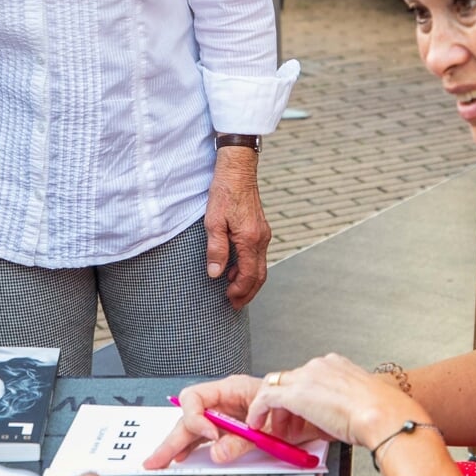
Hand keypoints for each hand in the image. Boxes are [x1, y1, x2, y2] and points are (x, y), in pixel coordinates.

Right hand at [142, 376, 330, 467]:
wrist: (339, 415)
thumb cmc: (309, 408)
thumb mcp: (273, 428)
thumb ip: (242, 439)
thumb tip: (218, 451)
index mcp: (234, 390)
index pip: (196, 399)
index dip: (196, 419)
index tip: (208, 436)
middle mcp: (230, 403)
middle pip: (192, 420)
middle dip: (172, 440)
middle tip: (155, 460)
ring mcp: (235, 418)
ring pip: (200, 430)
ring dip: (182, 445)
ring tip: (167, 460)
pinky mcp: (243, 432)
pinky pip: (216, 439)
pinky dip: (201, 449)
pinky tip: (190, 458)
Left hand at [204, 147, 268, 307]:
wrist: (238, 170)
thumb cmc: (224, 193)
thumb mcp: (213, 221)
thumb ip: (216, 249)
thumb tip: (215, 274)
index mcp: (250, 240)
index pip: (248, 275)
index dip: (239, 291)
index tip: (229, 301)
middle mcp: (261, 239)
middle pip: (259, 275)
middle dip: (248, 292)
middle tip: (235, 304)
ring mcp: (263, 233)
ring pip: (260, 266)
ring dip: (248, 281)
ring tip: (233, 290)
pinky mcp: (260, 228)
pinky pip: (258, 255)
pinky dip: (249, 267)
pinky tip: (235, 268)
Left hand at [247, 353, 421, 450]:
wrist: (384, 416)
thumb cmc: (381, 415)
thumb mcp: (361, 405)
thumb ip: (344, 407)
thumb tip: (337, 421)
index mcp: (338, 366)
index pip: (308, 377)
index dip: (301, 399)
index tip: (301, 413)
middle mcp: (320, 366)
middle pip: (290, 381)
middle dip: (286, 406)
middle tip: (286, 425)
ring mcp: (307, 377)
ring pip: (276, 387)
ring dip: (274, 411)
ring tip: (276, 430)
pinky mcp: (295, 393)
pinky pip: (265, 398)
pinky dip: (258, 411)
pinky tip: (258, 424)